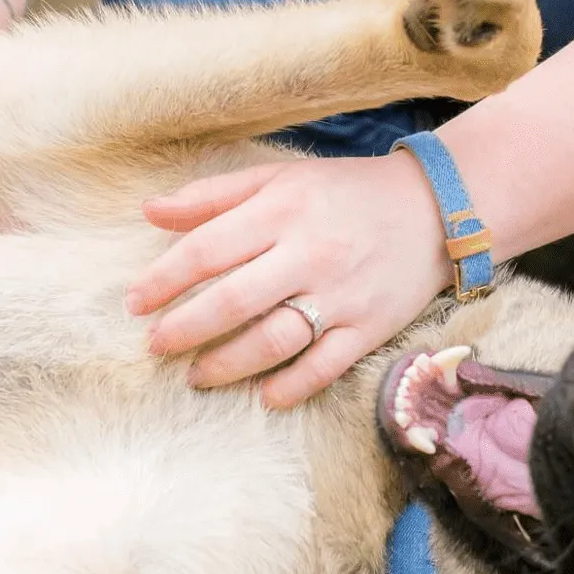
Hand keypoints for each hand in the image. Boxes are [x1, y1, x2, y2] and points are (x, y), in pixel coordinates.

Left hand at [127, 152, 450, 407]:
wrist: (437, 209)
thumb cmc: (345, 193)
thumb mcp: (281, 178)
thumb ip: (214, 196)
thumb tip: (150, 211)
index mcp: (283, 210)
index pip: (207, 250)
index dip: (164, 280)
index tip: (135, 303)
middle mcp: (309, 253)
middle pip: (233, 301)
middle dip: (185, 329)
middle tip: (157, 345)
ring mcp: (341, 295)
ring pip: (274, 341)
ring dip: (227, 364)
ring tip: (197, 376)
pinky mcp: (369, 328)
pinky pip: (324, 367)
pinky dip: (290, 387)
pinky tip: (263, 396)